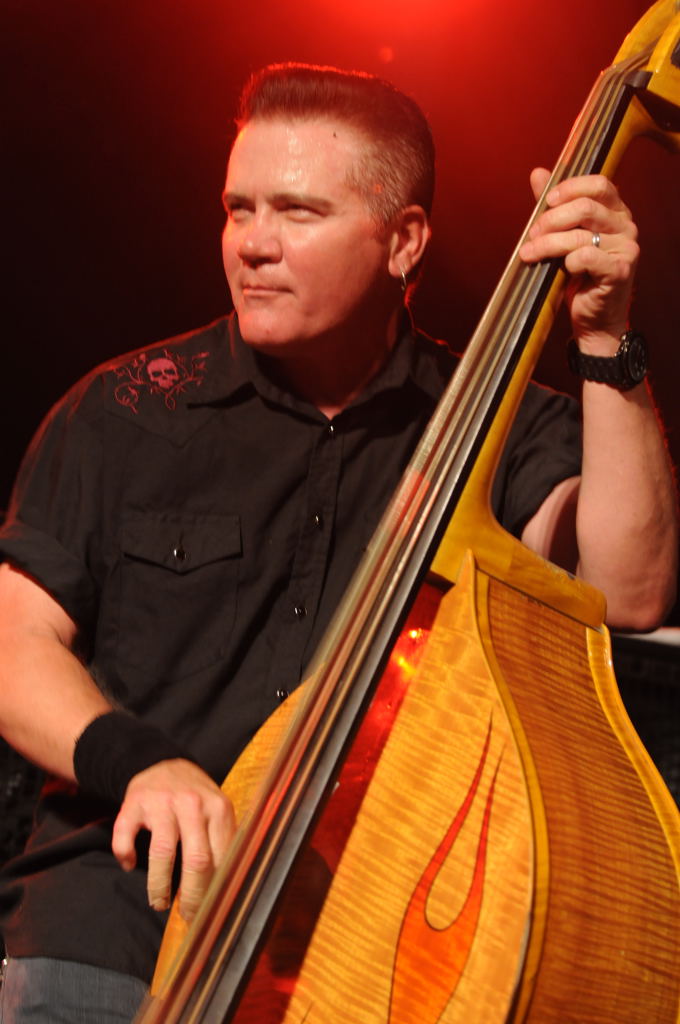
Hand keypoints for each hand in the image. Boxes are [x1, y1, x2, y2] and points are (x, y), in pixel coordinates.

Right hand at [111, 758, 235, 921]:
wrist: (160, 762)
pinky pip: (126, 836)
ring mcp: (162, 802)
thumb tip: (228, 890)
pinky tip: (130, 864)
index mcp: (218, 808)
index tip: (210, 912)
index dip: (215, 891)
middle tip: (186, 915)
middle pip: (197, 860)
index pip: (222, 859)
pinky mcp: (134, 802)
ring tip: (159, 902)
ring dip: (159, 886)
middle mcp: (192, 804)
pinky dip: (126, 856)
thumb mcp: (216, 811)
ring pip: (162, 853)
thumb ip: (223, 841)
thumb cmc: (193, 798)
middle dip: (192, 896)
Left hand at [519, 169, 638, 350]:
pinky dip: (568, 262)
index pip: (599, 184)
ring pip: (581, 234)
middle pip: (585, 208)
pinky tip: (563, 270)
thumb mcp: (565, 237)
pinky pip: (587, 257)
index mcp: (616, 212)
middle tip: (532, 234)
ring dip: (548, 244)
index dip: (571, 188)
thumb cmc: (579, 277)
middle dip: (551, 220)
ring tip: (529, 254)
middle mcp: (626, 225)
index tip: (547, 201)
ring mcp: (627, 248)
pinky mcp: (620, 270)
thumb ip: (554, 206)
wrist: (594, 318)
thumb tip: (537, 173)